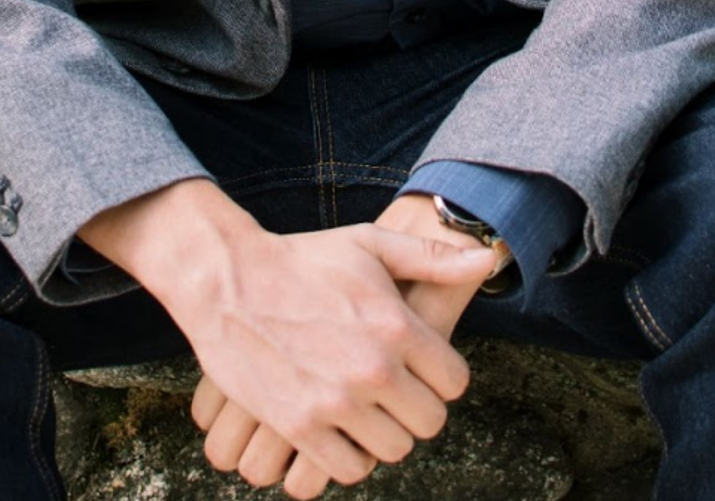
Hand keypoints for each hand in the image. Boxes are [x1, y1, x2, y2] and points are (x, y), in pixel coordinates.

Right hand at [79, 180, 496, 493]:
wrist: (228, 280)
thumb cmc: (303, 258)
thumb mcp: (369, 245)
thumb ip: (430, 259)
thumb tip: (486, 258)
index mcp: (396, 325)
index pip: (454, 381)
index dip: (440, 375)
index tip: (419, 366)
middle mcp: (373, 368)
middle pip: (429, 423)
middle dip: (416, 407)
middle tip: (392, 390)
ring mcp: (335, 401)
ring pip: (392, 449)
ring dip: (382, 432)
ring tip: (363, 406)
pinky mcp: (300, 426)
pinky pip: (348, 469)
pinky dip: (346, 454)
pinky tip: (336, 425)